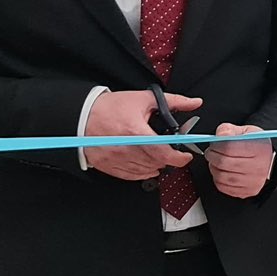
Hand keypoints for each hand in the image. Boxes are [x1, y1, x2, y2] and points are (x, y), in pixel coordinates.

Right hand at [85, 89, 199, 178]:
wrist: (81, 115)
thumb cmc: (110, 107)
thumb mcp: (143, 99)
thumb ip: (173, 101)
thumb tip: (194, 103)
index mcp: (135, 131)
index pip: (163, 152)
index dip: (179, 158)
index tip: (185, 156)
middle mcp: (125, 148)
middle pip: (157, 162)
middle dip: (168, 158)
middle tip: (170, 151)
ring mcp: (116, 159)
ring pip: (146, 171)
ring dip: (156, 164)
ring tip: (156, 154)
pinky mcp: (108, 167)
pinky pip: (132, 176)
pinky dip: (143, 172)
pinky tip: (146, 163)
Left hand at [205, 123, 272, 198]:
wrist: (268, 162)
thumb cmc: (256, 146)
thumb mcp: (246, 132)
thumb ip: (230, 130)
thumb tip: (221, 134)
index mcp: (259, 149)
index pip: (229, 147)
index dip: (216, 145)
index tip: (214, 143)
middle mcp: (258, 167)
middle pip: (224, 162)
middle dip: (212, 156)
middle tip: (211, 152)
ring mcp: (253, 181)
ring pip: (222, 176)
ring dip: (214, 168)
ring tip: (217, 161)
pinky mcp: (247, 191)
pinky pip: (224, 187)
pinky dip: (218, 179)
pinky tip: (222, 171)